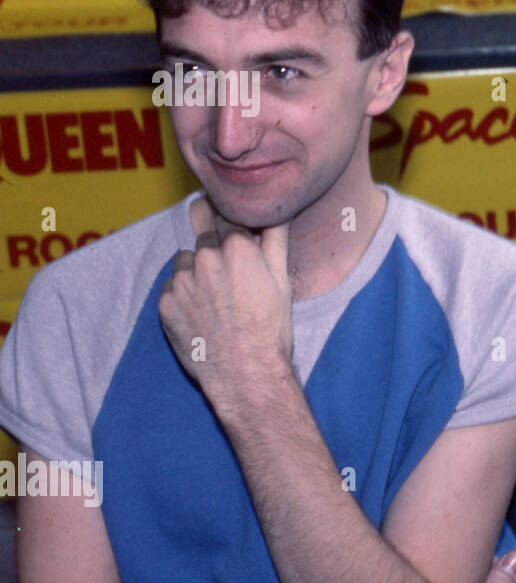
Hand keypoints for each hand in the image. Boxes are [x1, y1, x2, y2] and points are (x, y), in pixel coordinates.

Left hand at [158, 198, 293, 406]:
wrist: (245, 372)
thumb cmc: (269, 327)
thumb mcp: (282, 280)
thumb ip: (275, 238)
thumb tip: (277, 209)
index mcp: (237, 247)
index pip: (227, 218)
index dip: (233, 230)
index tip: (237, 242)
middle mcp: (205, 258)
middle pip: (205, 239)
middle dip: (216, 251)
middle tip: (231, 278)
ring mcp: (182, 281)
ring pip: (184, 261)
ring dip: (196, 271)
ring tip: (215, 298)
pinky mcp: (166, 303)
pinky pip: (172, 287)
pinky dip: (183, 295)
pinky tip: (201, 313)